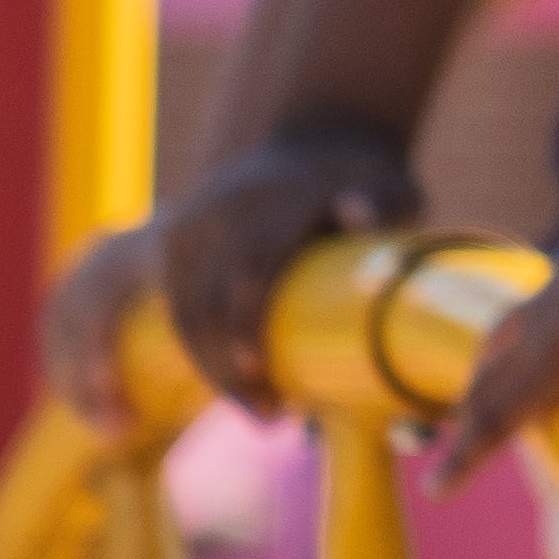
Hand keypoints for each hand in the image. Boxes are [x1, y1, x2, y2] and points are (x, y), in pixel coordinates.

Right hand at [101, 130, 417, 416]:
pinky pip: (170, 308)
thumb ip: (384, 199)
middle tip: (272, 417)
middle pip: (206, 304)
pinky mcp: (171, 244)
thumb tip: (359, 212)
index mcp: (272, 202)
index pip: (249, 271)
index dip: (247, 325)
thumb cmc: (365, 178)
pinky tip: (227, 389)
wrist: (315, 141)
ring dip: (210, 369)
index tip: (261, 374)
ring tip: (258, 412)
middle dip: (229, 368)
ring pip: (182, 313)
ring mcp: (188, 228)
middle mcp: (219, 214)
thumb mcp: (389, 182)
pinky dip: (191, 353)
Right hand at [444, 131, 558, 472]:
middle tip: (455, 469)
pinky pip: (536, 307)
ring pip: (503, 335)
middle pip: (487, 379)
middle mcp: (551, 314)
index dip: (467, 457)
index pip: (500, 415)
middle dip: (472, 424)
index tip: (437, 492)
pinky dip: (523, 338)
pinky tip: (541, 353)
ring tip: (489, 409)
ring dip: (491, 375)